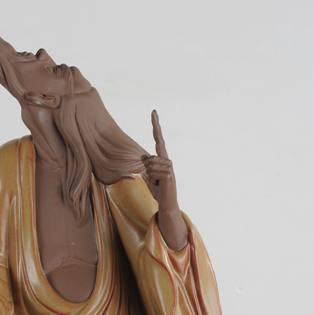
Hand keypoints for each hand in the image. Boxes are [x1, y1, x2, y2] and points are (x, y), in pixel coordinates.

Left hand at [141, 111, 187, 250]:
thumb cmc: (157, 189)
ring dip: (150, 176)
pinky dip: (153, 180)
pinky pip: (155, 172)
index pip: (158, 139)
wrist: (166, 203)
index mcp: (161, 158)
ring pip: (151, 165)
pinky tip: (160, 185)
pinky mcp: (170, 174)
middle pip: (149, 157)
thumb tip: (142, 157)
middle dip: (147, 169)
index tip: (153, 112)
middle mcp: (167, 160)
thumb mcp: (147, 176)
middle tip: (153, 179)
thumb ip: (145, 166)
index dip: (156, 125)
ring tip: (157, 183)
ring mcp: (170, 167)